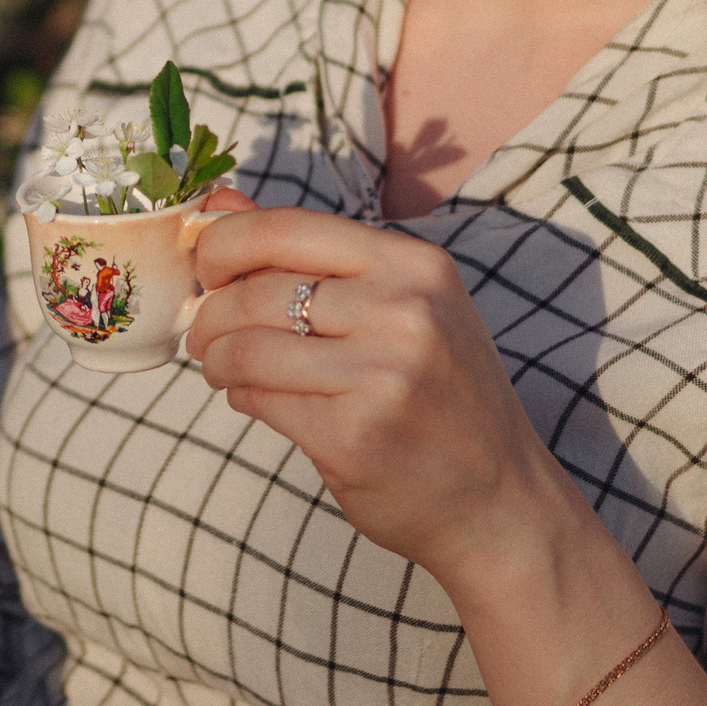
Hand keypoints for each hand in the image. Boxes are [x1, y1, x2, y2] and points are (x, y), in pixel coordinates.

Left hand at [182, 188, 587, 585]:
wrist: (500, 502)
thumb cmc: (441, 396)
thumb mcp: (401, 307)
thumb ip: (309, 255)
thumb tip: (217, 204)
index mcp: (417, 265)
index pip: (287, 227)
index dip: (224, 244)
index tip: (207, 269)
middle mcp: (406, 310)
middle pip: (257, 290)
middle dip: (211, 312)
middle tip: (206, 333)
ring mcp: (383, 374)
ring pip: (248, 347)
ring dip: (216, 358)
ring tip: (221, 367)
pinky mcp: (354, 435)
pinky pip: (260, 398)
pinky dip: (239, 395)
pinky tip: (249, 398)